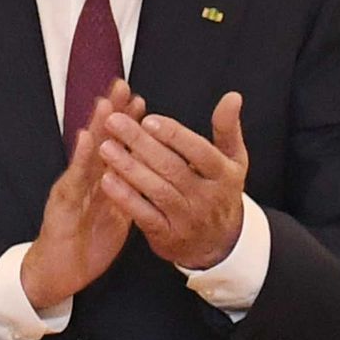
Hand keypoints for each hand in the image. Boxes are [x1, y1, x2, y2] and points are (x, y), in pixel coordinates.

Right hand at [20, 84, 143, 310]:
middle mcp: (83, 181)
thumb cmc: (86, 245)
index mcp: (99, 184)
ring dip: (97, 126)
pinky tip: (89, 139)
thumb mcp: (114, 216)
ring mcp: (72, 190)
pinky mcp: (65, 206)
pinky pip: (76, 180)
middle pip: (100, 141)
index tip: (141, 99)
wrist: (58, 273)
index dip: (127, 124)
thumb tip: (145, 177)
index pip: (114, 148)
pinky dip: (82, 158)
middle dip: (111, 113)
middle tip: (123, 85)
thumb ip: (125, 193)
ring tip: (106, 102)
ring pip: (88, 154)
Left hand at [97, 91, 248, 271]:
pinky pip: (144, 215)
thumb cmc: (219, 190)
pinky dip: (125, 198)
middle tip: (114, 122)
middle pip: (172, 168)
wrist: (219, 242)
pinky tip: (106, 180)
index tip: (148, 118)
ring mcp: (187, 217)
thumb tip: (233, 96)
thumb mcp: (233, 160)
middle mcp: (207, 196)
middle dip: (141, 143)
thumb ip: (228, 128)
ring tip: (105, 147)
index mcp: (224, 174)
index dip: (174, 135)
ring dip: (129, 168)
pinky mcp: (168, 235)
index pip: (200, 151)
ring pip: (156, 190)